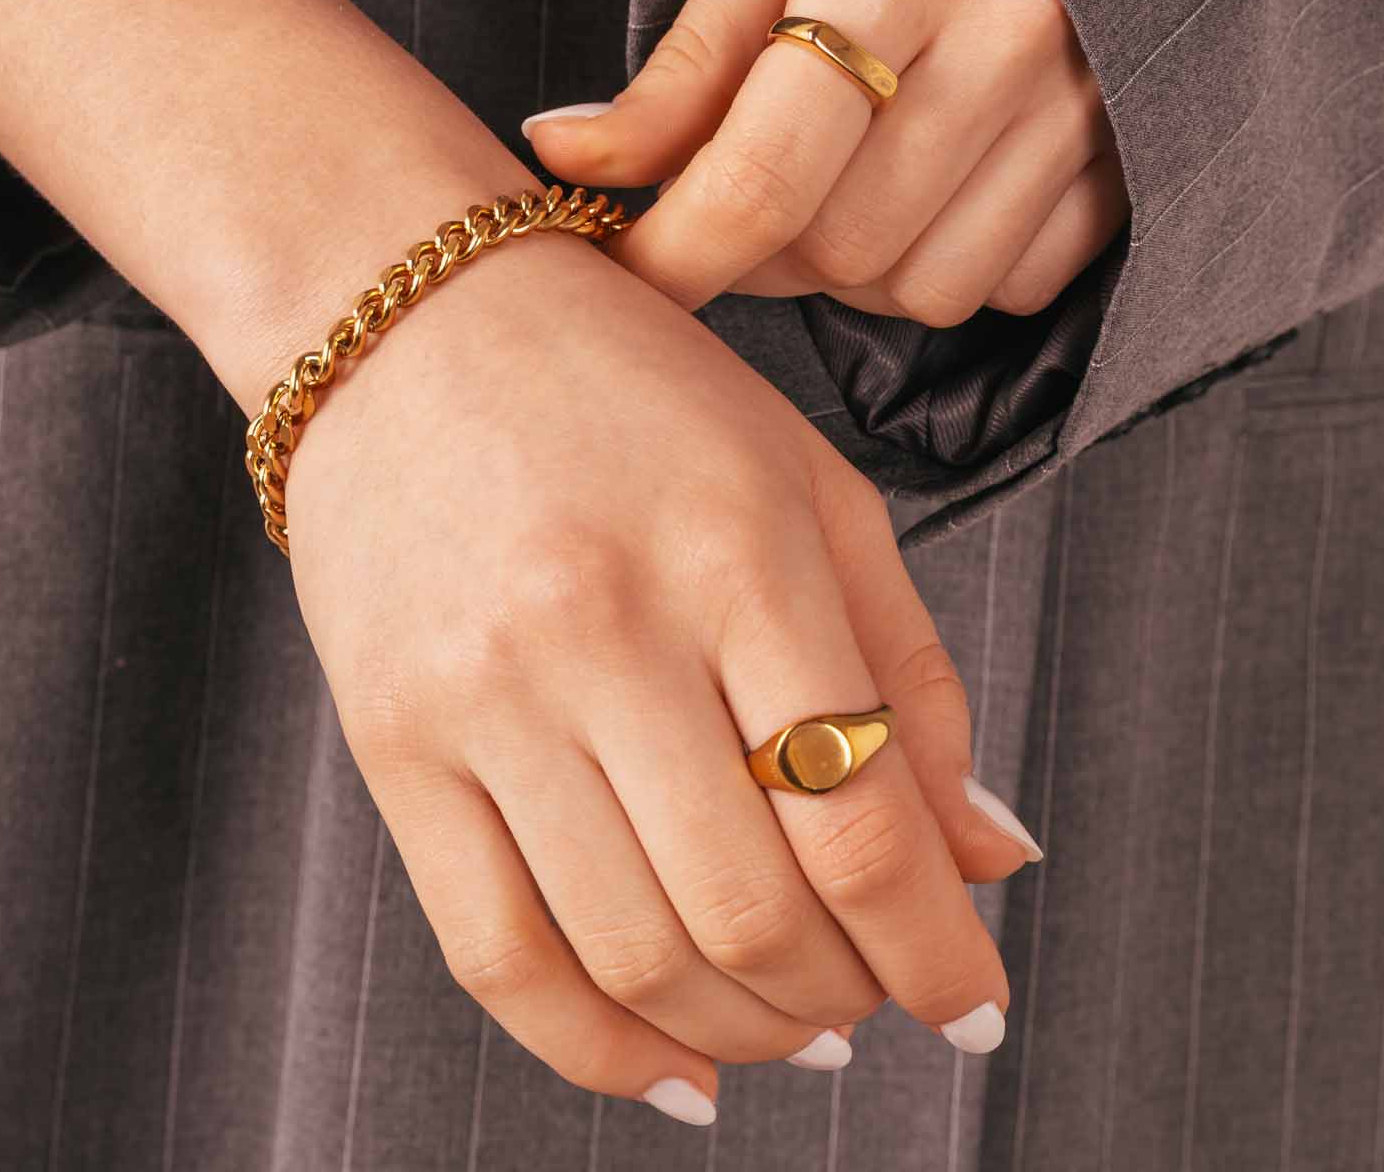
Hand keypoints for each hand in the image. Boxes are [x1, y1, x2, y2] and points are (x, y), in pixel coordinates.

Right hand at [281, 227, 1039, 1122]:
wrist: (404, 317)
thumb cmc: (629, 389)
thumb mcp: (808, 484)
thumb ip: (910, 671)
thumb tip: (990, 854)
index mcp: (737, 547)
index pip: (860, 818)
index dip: (938, 949)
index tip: (975, 1001)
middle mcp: (605, 626)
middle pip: (753, 912)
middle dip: (847, 998)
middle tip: (881, 999)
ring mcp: (485, 694)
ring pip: (634, 954)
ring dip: (741, 1033)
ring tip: (791, 1023)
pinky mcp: (393, 742)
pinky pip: (495, 957)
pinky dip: (596, 1049)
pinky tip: (670, 1066)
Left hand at [523, 0, 1129, 318]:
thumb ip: (679, 63)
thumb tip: (561, 159)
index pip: (765, 173)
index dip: (676, 254)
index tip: (625, 274)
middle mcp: (1012, 34)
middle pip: (840, 249)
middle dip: (764, 246)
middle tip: (746, 182)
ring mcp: (1090, 104)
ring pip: (926, 291)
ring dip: (854, 267)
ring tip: (843, 175)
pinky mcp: (1133, 156)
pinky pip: (1013, 287)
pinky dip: (948, 261)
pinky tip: (933, 182)